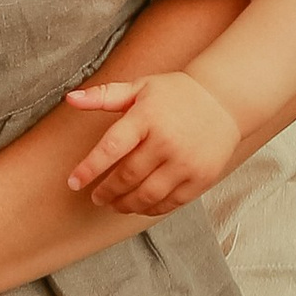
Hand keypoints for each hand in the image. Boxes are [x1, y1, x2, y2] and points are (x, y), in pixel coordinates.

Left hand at [63, 72, 242, 215]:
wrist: (224, 100)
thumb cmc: (175, 94)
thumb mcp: (140, 87)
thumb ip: (104, 96)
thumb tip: (70, 99)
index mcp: (147, 117)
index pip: (111, 148)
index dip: (89, 168)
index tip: (74, 182)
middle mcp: (167, 141)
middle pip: (127, 177)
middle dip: (106, 191)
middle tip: (96, 196)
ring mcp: (186, 162)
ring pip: (147, 195)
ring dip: (125, 204)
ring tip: (114, 204)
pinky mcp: (202, 178)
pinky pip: (170, 202)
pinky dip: (151, 208)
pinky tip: (139, 205)